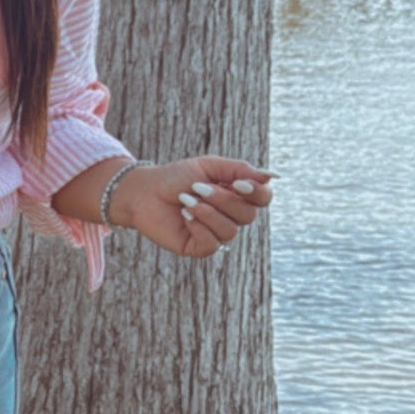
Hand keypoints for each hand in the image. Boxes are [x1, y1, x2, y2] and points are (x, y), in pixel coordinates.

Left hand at [112, 158, 274, 259]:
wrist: (144, 192)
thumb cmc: (176, 177)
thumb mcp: (209, 166)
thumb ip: (239, 170)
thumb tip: (270, 176)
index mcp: (236, 196)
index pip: (263, 199)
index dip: (257, 193)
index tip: (239, 184)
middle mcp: (230, 216)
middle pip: (248, 215)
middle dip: (224, 200)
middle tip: (199, 188)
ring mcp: (215, 234)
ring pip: (230, 231)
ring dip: (207, 212)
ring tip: (186, 200)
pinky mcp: (199, 248)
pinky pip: (212, 244)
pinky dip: (198, 227)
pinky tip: (184, 216)